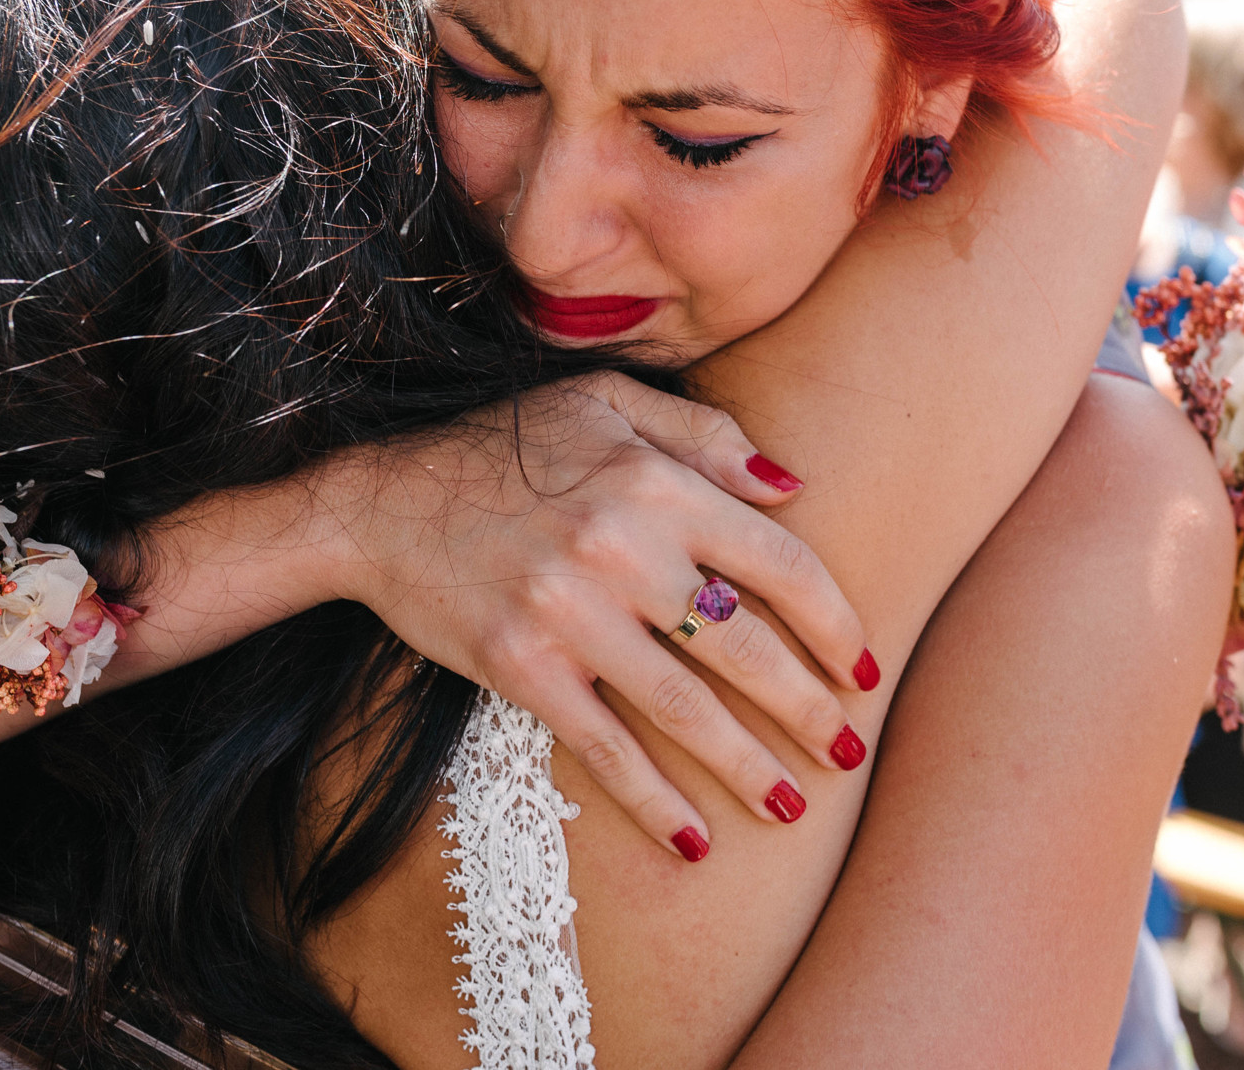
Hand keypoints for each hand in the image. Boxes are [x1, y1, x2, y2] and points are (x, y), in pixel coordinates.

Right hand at [324, 370, 868, 856]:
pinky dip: (653, 800)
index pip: (779, 562)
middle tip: (849, 751)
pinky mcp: (521, 667)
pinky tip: (693, 842)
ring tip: (791, 807)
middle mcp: (621, 548)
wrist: (380, 505)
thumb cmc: (498, 449)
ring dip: (748, 766)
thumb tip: (792, 485)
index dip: (835, 623)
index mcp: (654, 483)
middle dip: (810, 709)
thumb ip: (703, 435)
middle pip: (747, 645)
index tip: (864, 668)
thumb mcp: (602, 401)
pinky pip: (604, 745)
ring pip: (686, 707)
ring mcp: (570, 614)